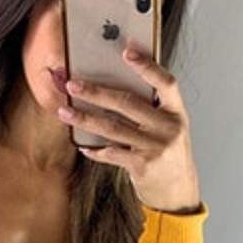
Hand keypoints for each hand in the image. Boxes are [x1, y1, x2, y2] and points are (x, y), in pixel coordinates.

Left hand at [57, 46, 200, 213]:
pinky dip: (95, 150)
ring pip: (113, 128)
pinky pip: (112, 153)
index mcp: (177, 112)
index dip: (147, 66)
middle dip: (97, 92)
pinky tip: (82, 145)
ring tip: (65, 111)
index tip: (127, 51)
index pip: (166, 82)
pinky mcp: (142, 166)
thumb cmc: (168, 154)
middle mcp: (168, 128)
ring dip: (85, 119)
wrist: (177, 191)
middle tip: (73, 84)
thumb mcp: (168, 128)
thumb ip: (151, 109)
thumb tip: (114, 86)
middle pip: (128, 103)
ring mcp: (155, 147)